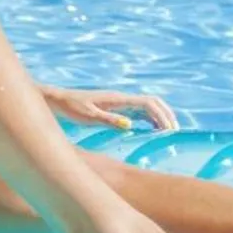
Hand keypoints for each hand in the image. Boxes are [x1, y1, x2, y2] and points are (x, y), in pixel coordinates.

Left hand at [41, 86, 177, 132]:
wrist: (58, 100)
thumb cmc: (71, 108)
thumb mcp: (88, 116)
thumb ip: (108, 120)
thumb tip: (130, 124)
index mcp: (117, 99)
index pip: (148, 103)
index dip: (161, 115)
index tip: (168, 131)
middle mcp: (121, 99)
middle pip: (152, 103)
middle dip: (166, 115)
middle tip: (174, 132)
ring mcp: (119, 103)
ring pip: (147, 107)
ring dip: (159, 117)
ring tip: (167, 133)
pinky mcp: (115, 108)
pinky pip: (138, 111)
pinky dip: (149, 119)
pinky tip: (151, 131)